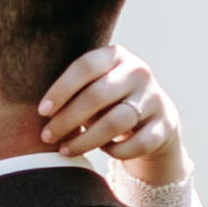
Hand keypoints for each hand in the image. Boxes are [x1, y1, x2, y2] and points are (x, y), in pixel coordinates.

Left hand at [39, 42, 187, 189]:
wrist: (154, 118)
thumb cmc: (109, 101)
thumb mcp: (93, 86)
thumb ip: (72, 89)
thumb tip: (41, 111)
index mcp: (117, 55)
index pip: (86, 66)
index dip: (61, 89)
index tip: (42, 111)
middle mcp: (139, 72)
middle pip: (97, 96)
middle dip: (67, 119)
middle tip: (46, 136)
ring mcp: (155, 97)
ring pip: (116, 122)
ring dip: (85, 140)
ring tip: (66, 150)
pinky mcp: (166, 124)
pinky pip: (137, 143)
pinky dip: (116, 151)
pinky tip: (104, 150)